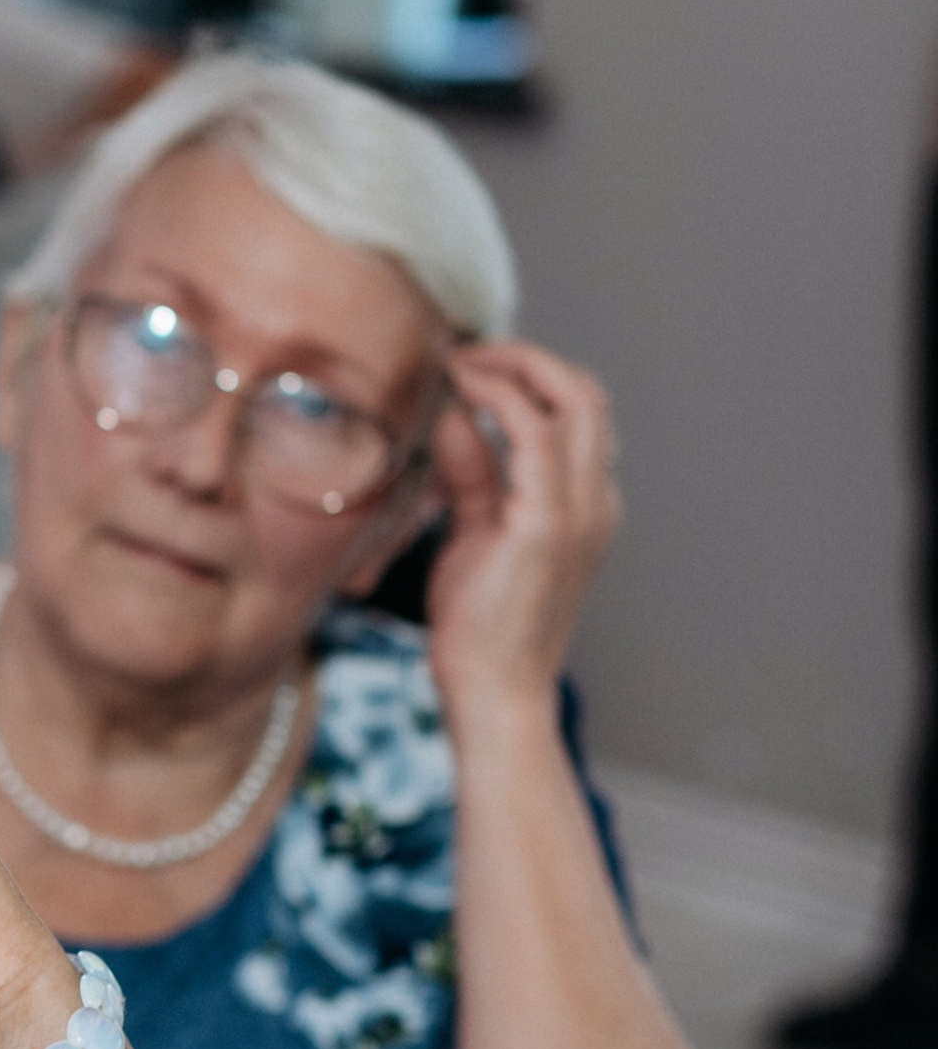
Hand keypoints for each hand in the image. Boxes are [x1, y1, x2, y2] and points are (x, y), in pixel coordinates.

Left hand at [421, 339, 618, 723]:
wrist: (493, 695)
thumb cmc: (481, 627)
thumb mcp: (473, 530)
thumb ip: (472, 470)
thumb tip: (451, 413)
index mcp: (586, 503)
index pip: (579, 412)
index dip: (529, 375)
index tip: (471, 364)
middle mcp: (596, 500)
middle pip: (586, 391)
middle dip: (526, 356)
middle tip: (465, 353)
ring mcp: (580, 511)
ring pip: (573, 398)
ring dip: (512, 366)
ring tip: (458, 363)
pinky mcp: (547, 526)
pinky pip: (535, 436)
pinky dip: (498, 400)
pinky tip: (458, 393)